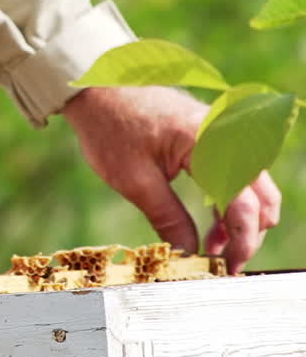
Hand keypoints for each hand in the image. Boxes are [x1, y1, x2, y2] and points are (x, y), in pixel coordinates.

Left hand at [62, 85, 280, 273]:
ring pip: (252, 185)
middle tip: (225, 262)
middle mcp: (223, 135)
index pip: (243, 204)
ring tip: (213, 247)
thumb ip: (168, 219)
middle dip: (249, 233)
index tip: (229, 269)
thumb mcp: (134, 181)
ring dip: (240, 219)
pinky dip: (230, 201)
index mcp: (207, 144)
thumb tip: (189, 254)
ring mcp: (219, 133)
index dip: (242, 242)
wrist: (95, 87)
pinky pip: (236, 173)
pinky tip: (211, 225)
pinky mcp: (211, 137)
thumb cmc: (110, 127)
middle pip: (261, 194)